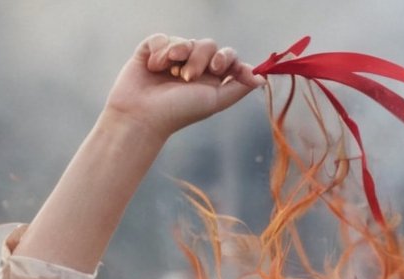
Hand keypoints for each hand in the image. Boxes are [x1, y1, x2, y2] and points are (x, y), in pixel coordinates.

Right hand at [104, 34, 263, 140]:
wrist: (142, 115)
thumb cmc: (178, 113)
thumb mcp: (214, 101)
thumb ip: (237, 87)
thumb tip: (261, 79)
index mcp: (209, 81)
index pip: (227, 57)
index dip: (227, 57)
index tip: (219, 68)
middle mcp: (192, 69)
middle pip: (209, 45)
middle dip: (202, 57)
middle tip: (190, 76)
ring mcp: (172, 60)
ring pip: (188, 41)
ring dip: (181, 52)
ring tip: (172, 73)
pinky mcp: (152, 52)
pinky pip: (164, 37)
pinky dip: (162, 50)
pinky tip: (155, 67)